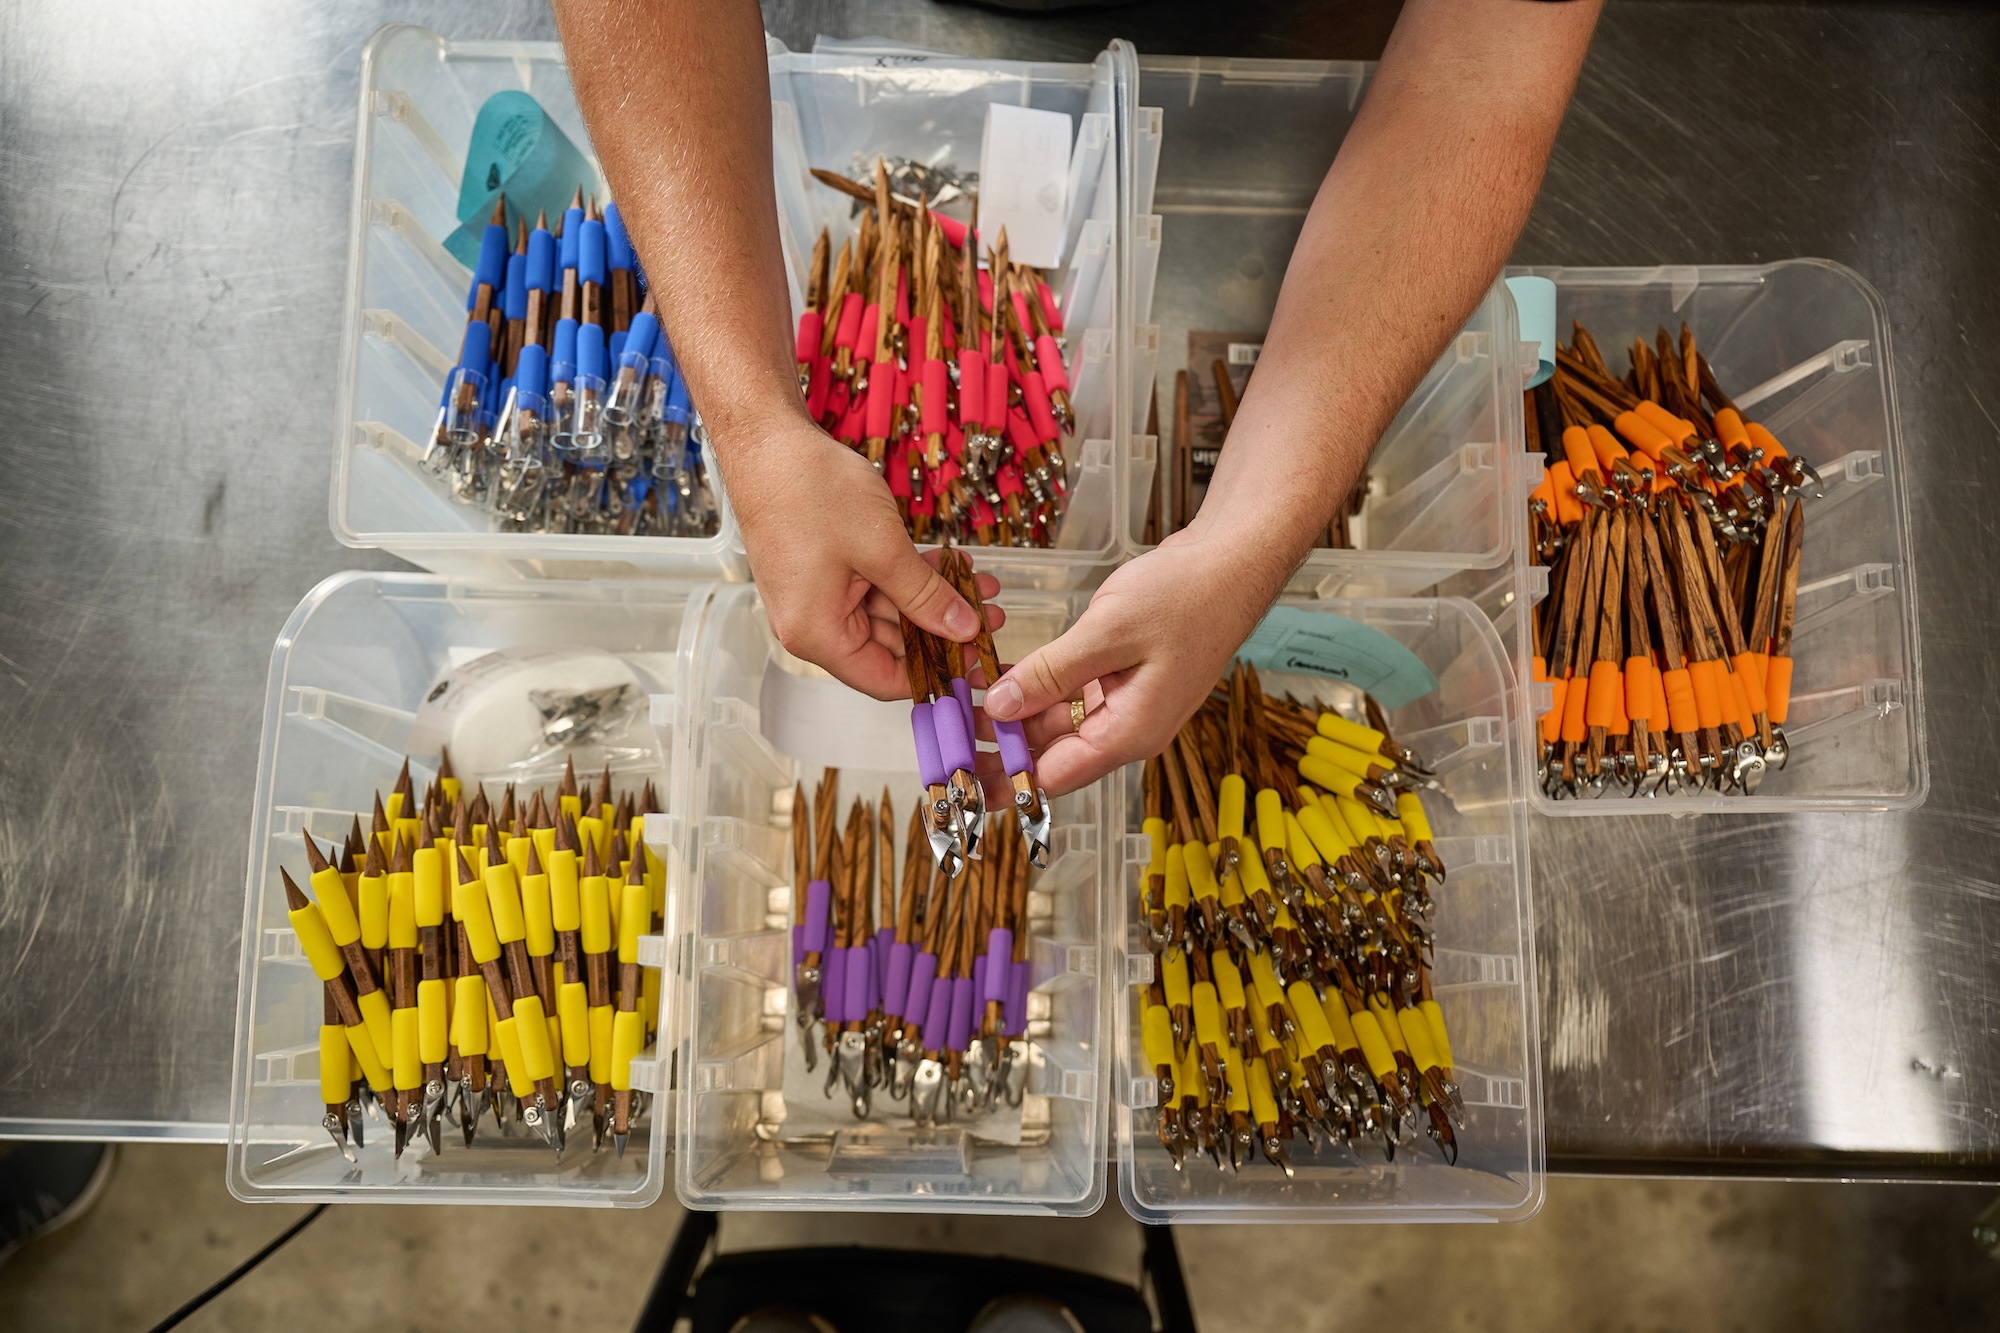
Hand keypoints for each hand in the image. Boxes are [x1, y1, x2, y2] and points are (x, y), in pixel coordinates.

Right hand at [721, 416, 995, 700]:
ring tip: (981, 585)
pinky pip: (875, 588)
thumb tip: (962, 629)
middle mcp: (813, 624)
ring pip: (889, 614)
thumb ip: (925, 596)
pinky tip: (949, 563)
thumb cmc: (809, 491)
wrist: (767, 441)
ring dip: (933, 600)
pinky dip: (910, 579)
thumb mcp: (883, 548)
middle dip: (943, 630)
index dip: (936, 673)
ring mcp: (818, 597)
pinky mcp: (825, 572)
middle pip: (890, 648)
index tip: (976, 658)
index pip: (885, 681)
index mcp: (818, 634)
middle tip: (991, 614)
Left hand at [981, 521, 1294, 794]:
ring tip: (964, 695)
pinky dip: (1038, 686)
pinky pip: (1071, 695)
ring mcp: (1127, 704)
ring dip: (1015, 711)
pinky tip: (1002, 673)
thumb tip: (1000, 709)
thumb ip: (1050, 674)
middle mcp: (1128, 729)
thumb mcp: (1107, 633)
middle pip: (1051, 754)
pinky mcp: (1123, 679)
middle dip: (1001, 743)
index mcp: (1129, 734)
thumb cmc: (1186, 597)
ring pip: (1057, 722)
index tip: (958, 764)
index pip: (1053, 778)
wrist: (1231, 562)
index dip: (1004, 774)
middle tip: (948, 728)